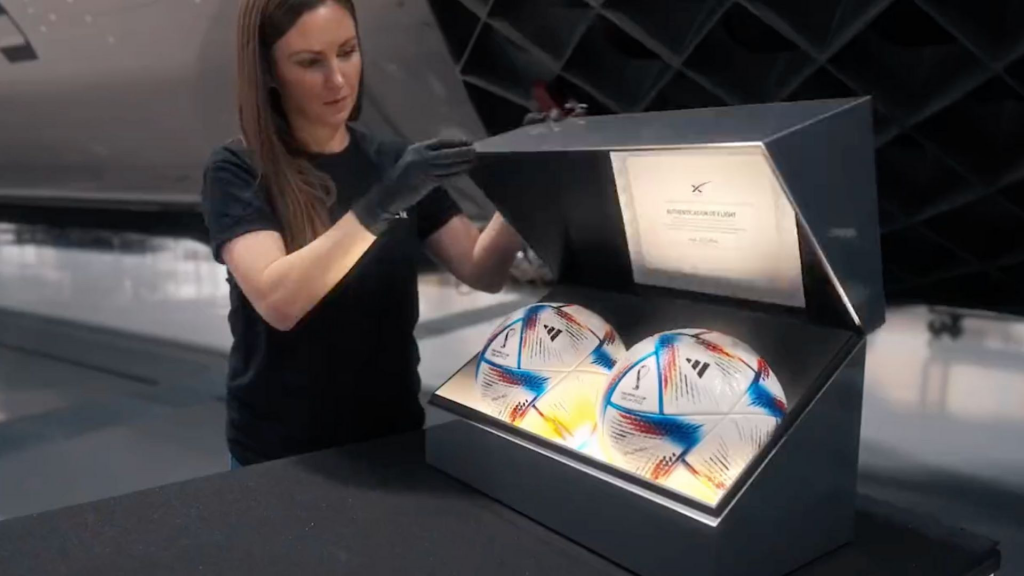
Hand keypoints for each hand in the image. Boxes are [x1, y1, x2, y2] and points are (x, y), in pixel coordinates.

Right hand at [353, 137, 474, 234]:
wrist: (388, 194)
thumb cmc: (400, 179)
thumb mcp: (412, 163)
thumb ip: (426, 158)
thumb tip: (445, 157)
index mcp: (416, 149)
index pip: (439, 142)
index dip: (454, 142)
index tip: (467, 141)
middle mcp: (420, 156)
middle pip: (446, 153)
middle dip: (461, 152)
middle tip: (475, 150)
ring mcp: (423, 169)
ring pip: (447, 165)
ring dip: (462, 163)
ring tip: (474, 160)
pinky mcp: (426, 181)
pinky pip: (445, 176)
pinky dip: (456, 174)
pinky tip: (464, 172)